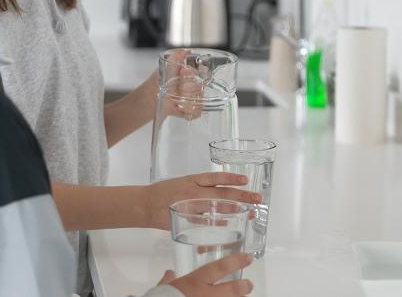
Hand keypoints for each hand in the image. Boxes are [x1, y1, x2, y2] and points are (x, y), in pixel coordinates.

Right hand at [145, 172, 261, 229]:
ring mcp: (190, 205)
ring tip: (249, 211)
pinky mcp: (185, 218)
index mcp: (193, 180)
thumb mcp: (184, 182)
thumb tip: (221, 190)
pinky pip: (204, 222)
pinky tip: (229, 224)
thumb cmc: (165, 192)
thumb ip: (201, 187)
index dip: (231, 178)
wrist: (145, 203)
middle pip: (221, 193)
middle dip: (241, 196)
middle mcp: (193, 191)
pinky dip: (217, 224)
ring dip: (234, 210)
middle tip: (257, 198)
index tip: (246, 179)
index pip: (216, 177)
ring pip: (216, 208)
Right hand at [158, 253, 253, 295]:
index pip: (219, 268)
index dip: (235, 261)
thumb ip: (168, 280)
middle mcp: (205, 295)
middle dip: (243, 286)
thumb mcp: (163, 288)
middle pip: (232, 289)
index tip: (248, 257)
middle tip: (249, 284)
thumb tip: (169, 273)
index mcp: (194, 282)